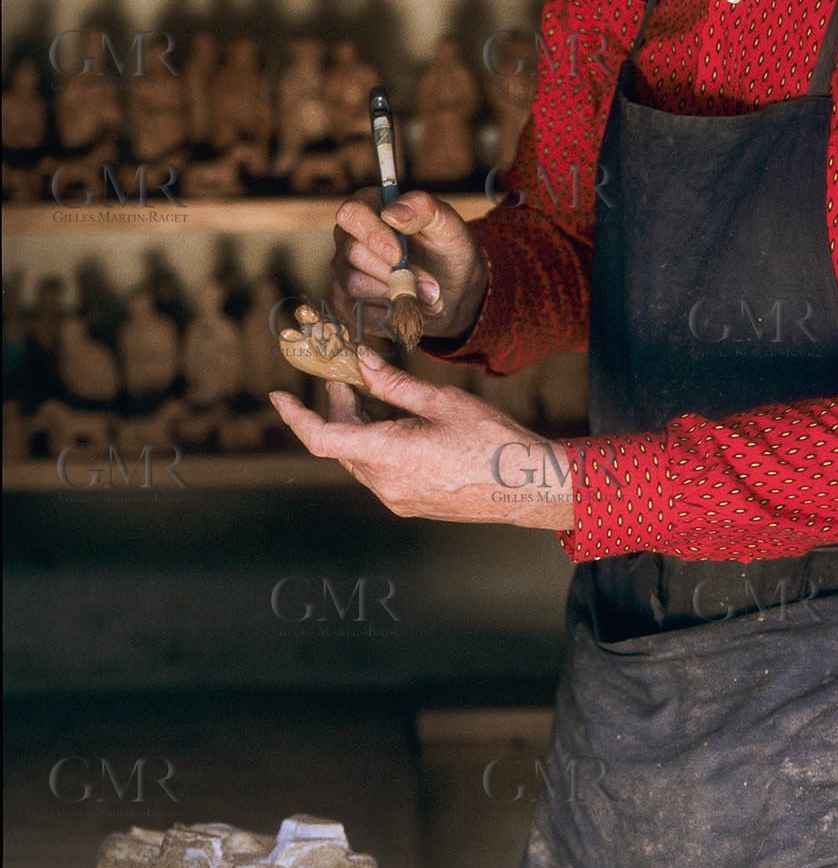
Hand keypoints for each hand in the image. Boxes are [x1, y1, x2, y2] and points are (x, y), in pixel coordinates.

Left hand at [270, 347, 573, 529]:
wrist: (527, 485)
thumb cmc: (490, 439)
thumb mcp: (440, 401)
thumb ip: (392, 384)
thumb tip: (358, 362)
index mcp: (388, 455)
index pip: (321, 438)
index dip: (295, 416)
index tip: (280, 396)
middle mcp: (385, 484)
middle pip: (340, 445)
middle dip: (337, 410)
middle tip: (346, 376)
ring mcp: (397, 499)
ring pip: (359, 460)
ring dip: (357, 428)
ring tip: (372, 396)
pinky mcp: (411, 505)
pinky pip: (378, 473)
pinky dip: (375, 446)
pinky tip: (396, 426)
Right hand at [331, 189, 487, 343]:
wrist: (454, 291)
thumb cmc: (447, 250)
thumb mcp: (448, 225)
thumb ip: (423, 208)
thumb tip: (391, 213)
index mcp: (369, 207)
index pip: (352, 213)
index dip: (373, 235)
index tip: (398, 255)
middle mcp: (349, 237)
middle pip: (353, 252)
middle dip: (395, 273)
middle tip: (431, 286)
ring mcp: (344, 270)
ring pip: (355, 283)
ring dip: (398, 295)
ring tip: (430, 298)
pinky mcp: (347, 303)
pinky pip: (358, 311)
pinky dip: (391, 314)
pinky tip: (412, 309)